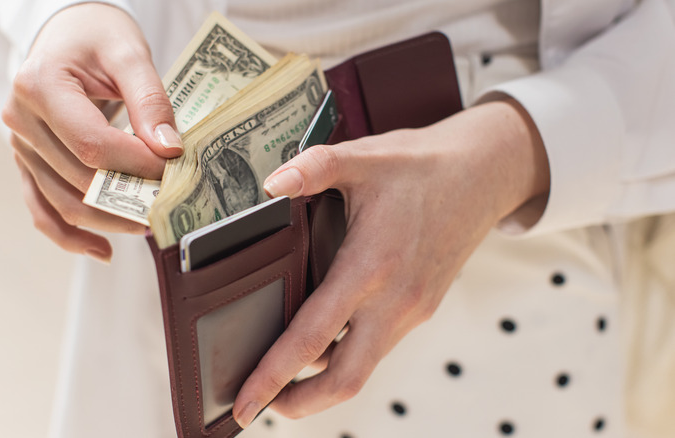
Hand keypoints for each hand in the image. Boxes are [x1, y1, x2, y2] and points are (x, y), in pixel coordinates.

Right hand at [2, 3, 181, 261]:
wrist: (69, 33)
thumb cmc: (97, 37)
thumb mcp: (129, 52)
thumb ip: (150, 100)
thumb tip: (168, 150)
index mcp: (40, 86)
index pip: (92, 144)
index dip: (135, 164)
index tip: (172, 170)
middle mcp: (22, 120)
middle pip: (79, 179)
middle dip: (129, 196)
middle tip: (171, 203)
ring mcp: (21, 147)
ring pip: (63, 202)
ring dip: (110, 221)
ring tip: (151, 223)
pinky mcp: (29, 164)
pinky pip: (43, 210)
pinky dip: (71, 236)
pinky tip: (104, 251)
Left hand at [232, 99, 549, 424]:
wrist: (486, 173)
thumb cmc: (425, 166)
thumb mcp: (365, 157)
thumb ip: (314, 168)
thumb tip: (271, 184)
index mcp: (371, 266)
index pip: (311, 337)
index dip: (272, 375)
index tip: (243, 403)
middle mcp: (395, 300)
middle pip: (344, 381)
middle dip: (297, 404)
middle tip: (258, 406)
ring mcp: (412, 309)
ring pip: (362, 367)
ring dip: (322, 382)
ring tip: (284, 376)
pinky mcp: (422, 307)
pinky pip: (378, 346)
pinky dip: (346, 357)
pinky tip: (324, 342)